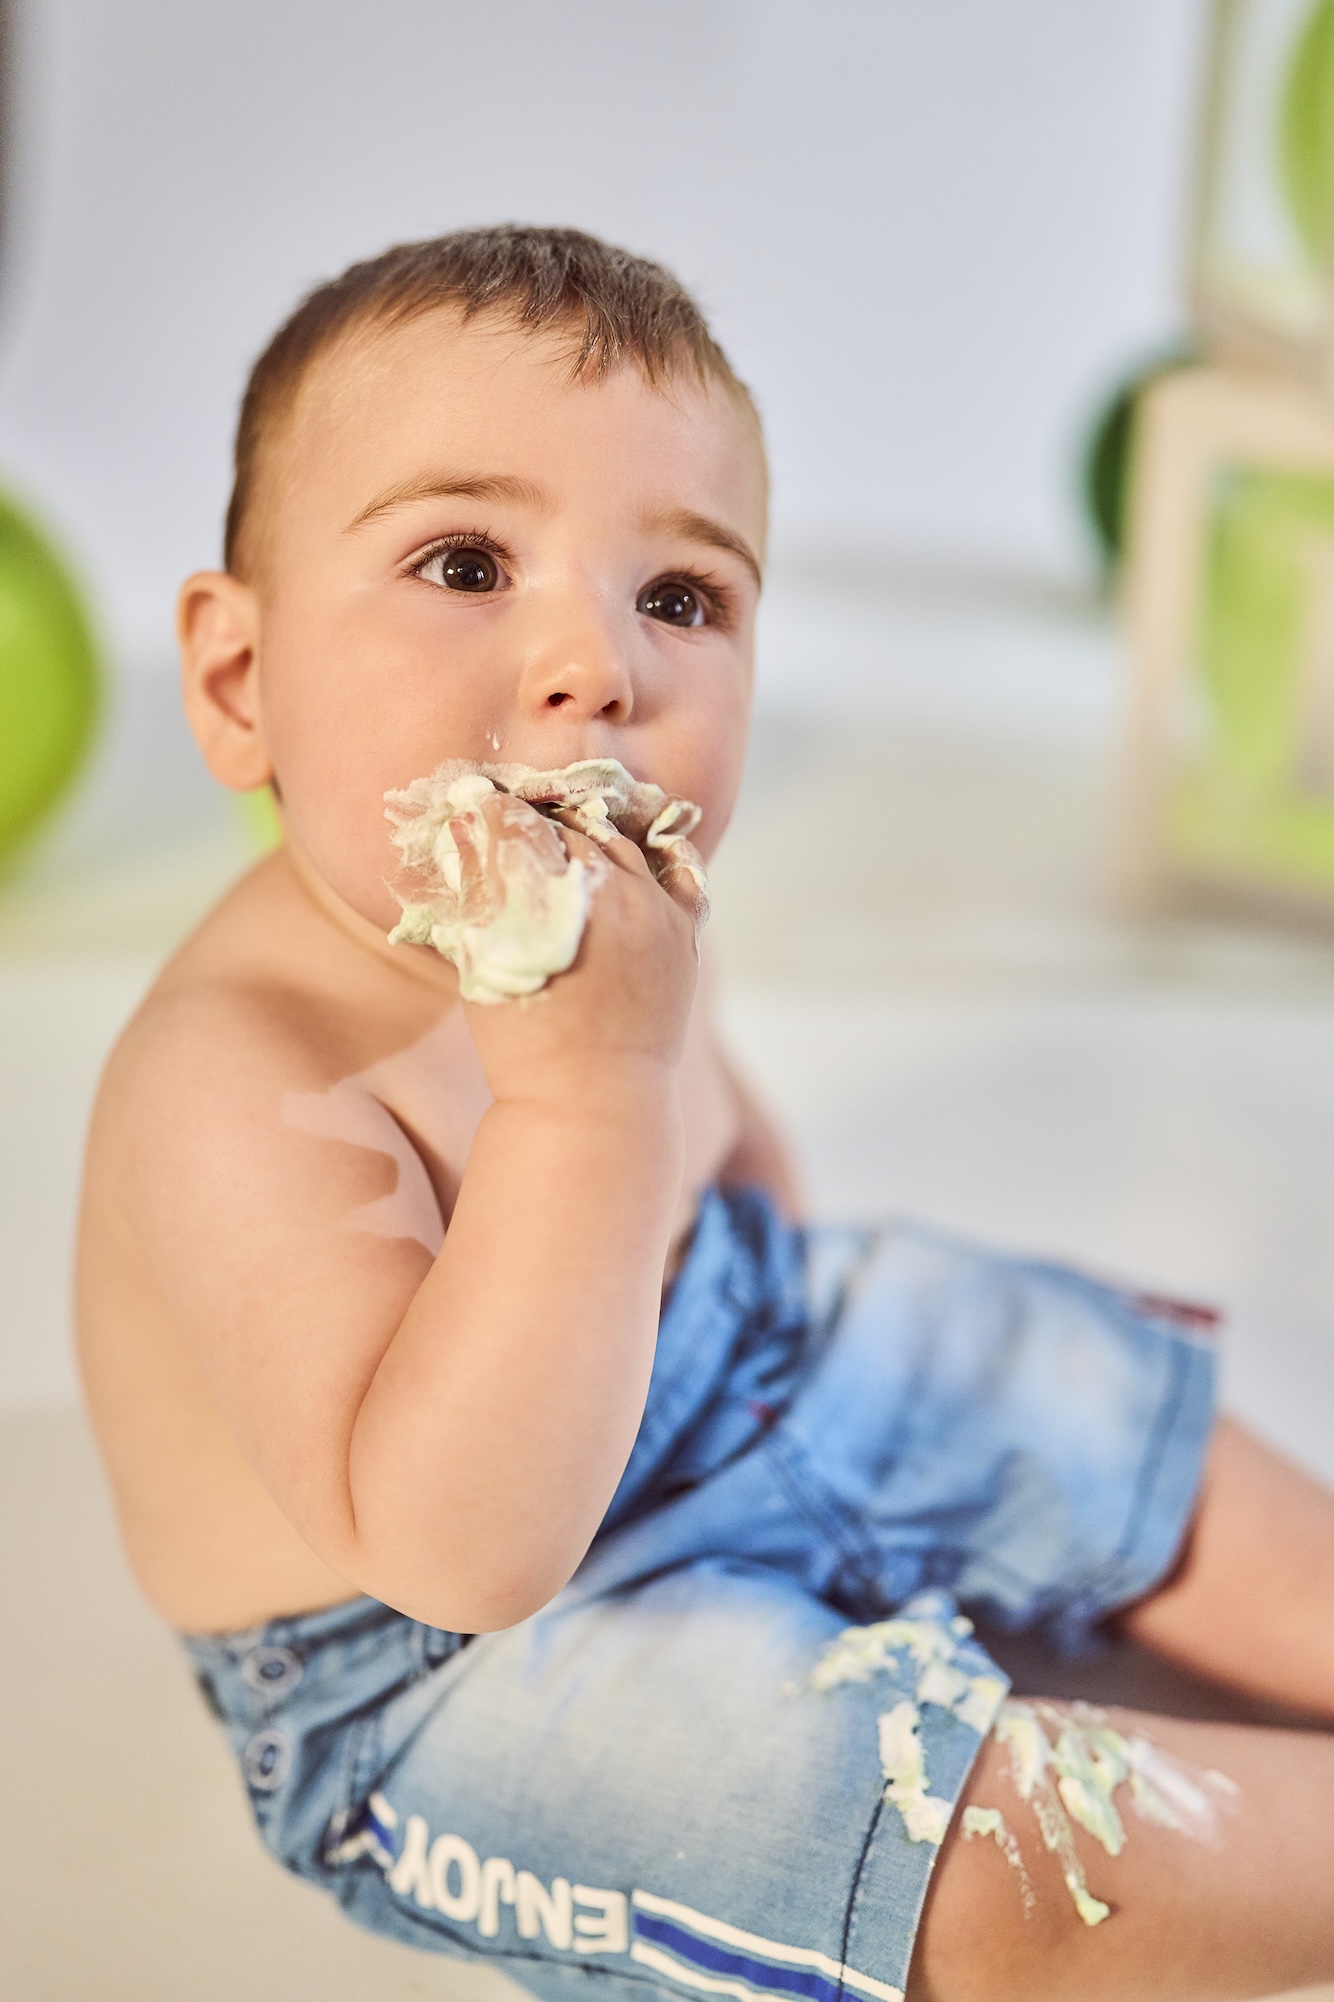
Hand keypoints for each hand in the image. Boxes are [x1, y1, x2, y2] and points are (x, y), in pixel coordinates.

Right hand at [458, 800, 700, 1112]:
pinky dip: (650, 860)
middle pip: (568, 830)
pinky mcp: (683, 931)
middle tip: (517, 830)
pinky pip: (676, 871)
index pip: (516, 826)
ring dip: (588, 840)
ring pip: (617, 843)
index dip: (493, 814)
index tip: (480, 810)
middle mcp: (607, 894)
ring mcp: (653, 910)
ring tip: (564, 851)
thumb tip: (468, 831)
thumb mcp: (484, 964)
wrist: (592, 1102)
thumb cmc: (523, 1042)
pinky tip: (624, 865)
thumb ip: (478, 895)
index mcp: (547, 899)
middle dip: (538, 826)